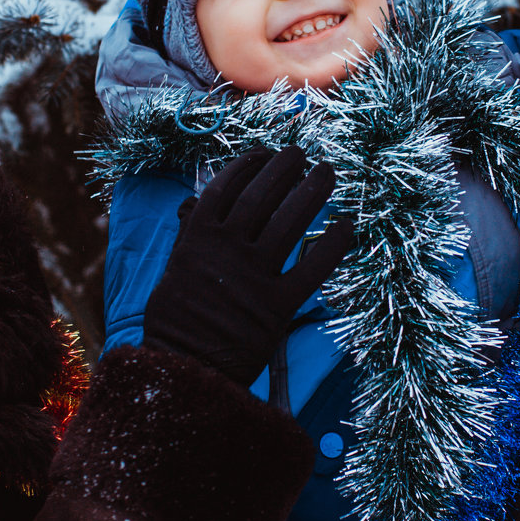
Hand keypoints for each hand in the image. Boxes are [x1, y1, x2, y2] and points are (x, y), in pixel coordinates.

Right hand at [143, 145, 352, 385]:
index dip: (249, 163)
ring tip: (326, 173)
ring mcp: (254, 275)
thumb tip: (196, 203)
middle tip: (302, 154)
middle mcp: (227, 248)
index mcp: (197, 236)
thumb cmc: (175, 319)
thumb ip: (190, 235)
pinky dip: (333, 244)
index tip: (265, 153)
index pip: (227, 185)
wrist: (185, 368)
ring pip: (289, 221)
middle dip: (285, 167)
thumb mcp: (173, 267)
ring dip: (312, 191)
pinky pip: (314, 268)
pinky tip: (346, 225)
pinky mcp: (278, 306)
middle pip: (263, 194)